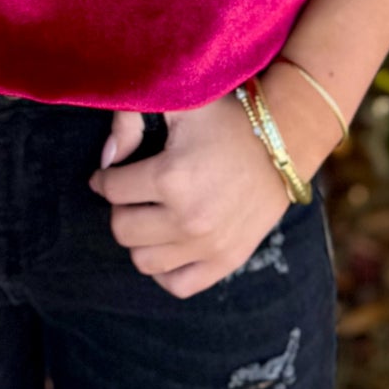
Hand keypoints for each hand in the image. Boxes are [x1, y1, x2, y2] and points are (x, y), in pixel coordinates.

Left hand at [88, 85, 311, 298]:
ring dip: (139, 239)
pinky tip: (168, 245)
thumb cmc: (226, 118)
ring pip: (143, 261)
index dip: (105, 178)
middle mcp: (187, 218)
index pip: (111, 189)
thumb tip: (107, 159)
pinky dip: (164, 271)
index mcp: (171, 177)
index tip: (111, 173)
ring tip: (150, 217)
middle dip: (120, 208)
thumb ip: (130, 120)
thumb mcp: (178, 103)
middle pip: (122, 229)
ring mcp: (208, 245)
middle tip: (132, 194)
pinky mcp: (226, 261)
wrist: (282, 142)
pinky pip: (177, 285)